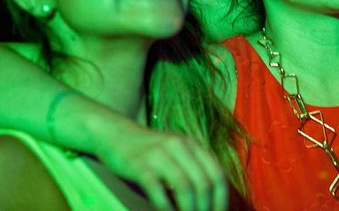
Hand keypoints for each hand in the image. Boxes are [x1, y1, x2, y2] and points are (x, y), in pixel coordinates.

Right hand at [95, 123, 227, 210]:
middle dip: (205, 209)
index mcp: (194, 145)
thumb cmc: (150, 153)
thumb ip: (192, 171)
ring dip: (188, 209)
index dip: (221, 200)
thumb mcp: (177, 154)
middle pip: (203, 183)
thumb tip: (208, 202)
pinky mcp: (139, 164)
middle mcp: (180, 146)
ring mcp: (160, 153)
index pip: (218, 175)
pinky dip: (164, 206)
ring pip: (184, 186)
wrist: (117, 134)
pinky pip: (156, 188)